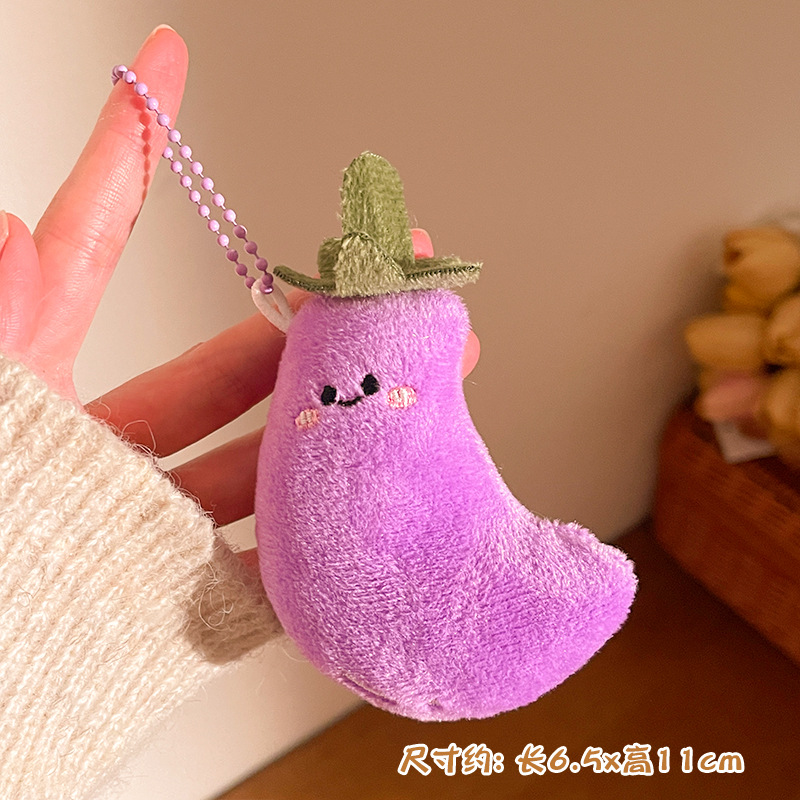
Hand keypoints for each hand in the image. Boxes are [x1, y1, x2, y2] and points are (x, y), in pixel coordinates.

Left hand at [0, 25, 480, 537]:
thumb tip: (3, 220)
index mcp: (39, 395)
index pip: (92, 245)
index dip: (130, 151)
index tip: (166, 65)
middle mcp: (107, 454)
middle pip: (227, 368)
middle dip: (308, 322)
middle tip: (375, 290)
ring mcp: (156, 528)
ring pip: (269, 465)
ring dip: (341, 429)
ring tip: (413, 395)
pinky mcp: (190, 606)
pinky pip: (275, 571)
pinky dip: (331, 543)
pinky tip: (390, 503)